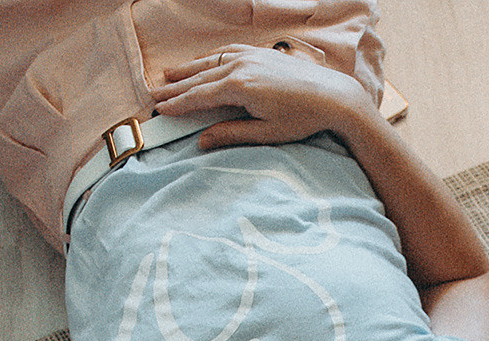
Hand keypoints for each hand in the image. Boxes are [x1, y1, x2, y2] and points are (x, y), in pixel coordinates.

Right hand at [152, 44, 371, 149]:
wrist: (333, 96)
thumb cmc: (303, 119)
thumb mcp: (266, 133)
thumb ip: (231, 134)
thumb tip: (202, 141)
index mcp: (240, 88)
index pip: (200, 97)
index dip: (179, 104)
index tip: (161, 111)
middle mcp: (242, 67)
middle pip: (201, 78)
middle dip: (176, 87)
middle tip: (154, 95)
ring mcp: (252, 56)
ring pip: (212, 61)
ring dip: (189, 69)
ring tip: (169, 75)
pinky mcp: (262, 53)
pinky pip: (228, 52)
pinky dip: (211, 58)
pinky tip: (204, 62)